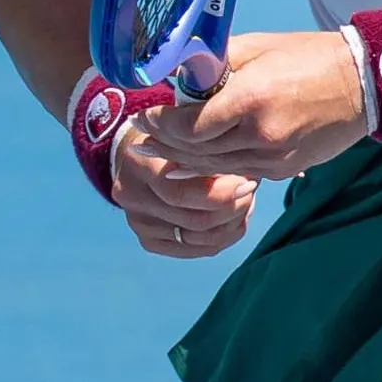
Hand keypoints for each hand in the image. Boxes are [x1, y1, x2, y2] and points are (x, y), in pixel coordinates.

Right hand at [112, 82, 257, 257]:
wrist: (142, 153)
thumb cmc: (175, 136)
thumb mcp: (189, 132)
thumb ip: (210, 150)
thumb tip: (249, 172)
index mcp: (139, 162)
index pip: (180, 191)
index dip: (220, 193)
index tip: (248, 181)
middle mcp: (131, 195)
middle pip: (193, 220)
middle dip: (232, 208)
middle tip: (250, 191)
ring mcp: (137, 221)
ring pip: (199, 239)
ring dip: (231, 224)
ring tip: (245, 203)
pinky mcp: (148, 240)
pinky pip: (196, 250)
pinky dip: (222, 238)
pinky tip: (234, 220)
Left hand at [139, 32, 368, 182]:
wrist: (363, 85)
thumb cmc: (309, 57)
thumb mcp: (257, 48)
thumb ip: (216, 65)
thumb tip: (181, 76)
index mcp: (251, 98)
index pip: (190, 124)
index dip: (161, 123)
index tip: (145, 114)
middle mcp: (260, 134)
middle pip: (197, 150)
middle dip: (165, 143)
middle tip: (141, 135)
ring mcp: (273, 158)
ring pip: (215, 167)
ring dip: (184, 159)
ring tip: (160, 150)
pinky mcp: (284, 170)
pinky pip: (238, 172)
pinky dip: (214, 166)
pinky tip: (196, 162)